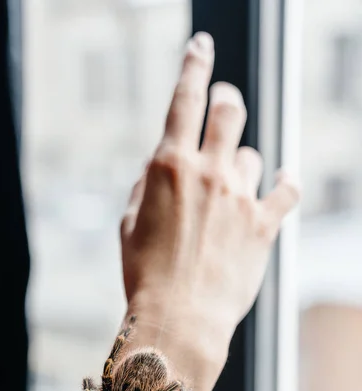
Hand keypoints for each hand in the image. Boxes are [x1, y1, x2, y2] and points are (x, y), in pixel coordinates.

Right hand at [121, 31, 298, 368]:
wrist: (179, 320)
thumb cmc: (145, 275)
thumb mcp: (128, 224)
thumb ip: (145, 185)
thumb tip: (161, 164)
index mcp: (169, 167)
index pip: (185, 98)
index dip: (194, 64)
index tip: (202, 45)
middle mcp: (209, 173)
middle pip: (230, 110)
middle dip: (227, 99)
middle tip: (225, 103)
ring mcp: (241, 197)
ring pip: (252, 156)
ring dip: (241, 163)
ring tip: (230, 189)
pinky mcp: (264, 225)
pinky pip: (288, 190)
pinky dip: (286, 181)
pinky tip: (284, 178)